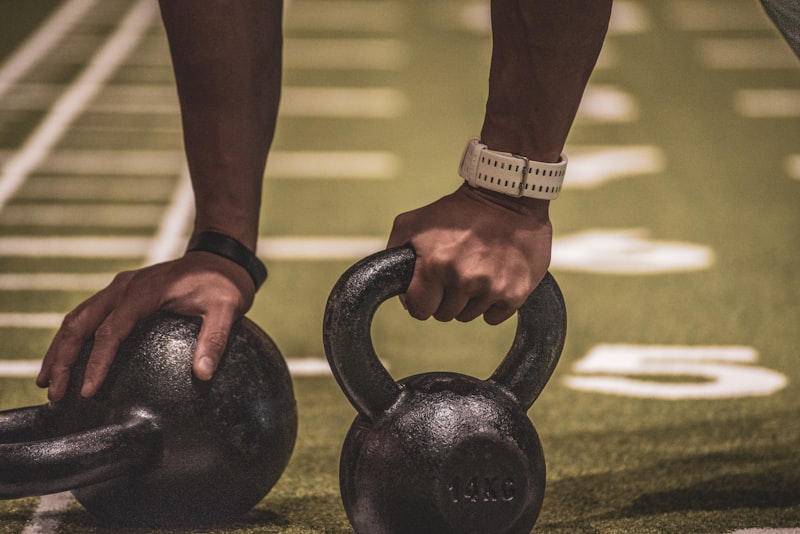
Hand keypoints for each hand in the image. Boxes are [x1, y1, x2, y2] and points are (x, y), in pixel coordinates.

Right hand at [36, 252, 255, 400]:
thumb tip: (204, 374)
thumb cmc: (223, 284)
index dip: (97, 362)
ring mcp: (119, 288)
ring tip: (47, 383)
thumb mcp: (227, 310)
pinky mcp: (121, 294)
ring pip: (76, 318)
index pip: (111, 331)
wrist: (220, 257)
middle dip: (62, 359)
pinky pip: (88, 316)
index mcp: (144, 292)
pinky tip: (66, 361)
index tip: (88, 391)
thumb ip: (215, 340)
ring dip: (60, 350)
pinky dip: (72, 338)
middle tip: (55, 394)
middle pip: (80, 323)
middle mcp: (124, 287)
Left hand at [386, 184, 552, 324]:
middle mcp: (463, 280)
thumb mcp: (414, 222)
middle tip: (455, 272)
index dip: (420, 300)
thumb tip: (393, 284)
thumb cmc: (458, 211)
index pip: (419, 310)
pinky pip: (494, 317)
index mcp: (435, 265)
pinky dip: (492, 303)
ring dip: (468, 300)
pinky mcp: (515, 293)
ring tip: (475, 269)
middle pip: (444, 315)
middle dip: (445, 298)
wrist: (508, 199)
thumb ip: (394, 253)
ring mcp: (492, 288)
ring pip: (469, 316)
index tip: (428, 289)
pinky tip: (493, 278)